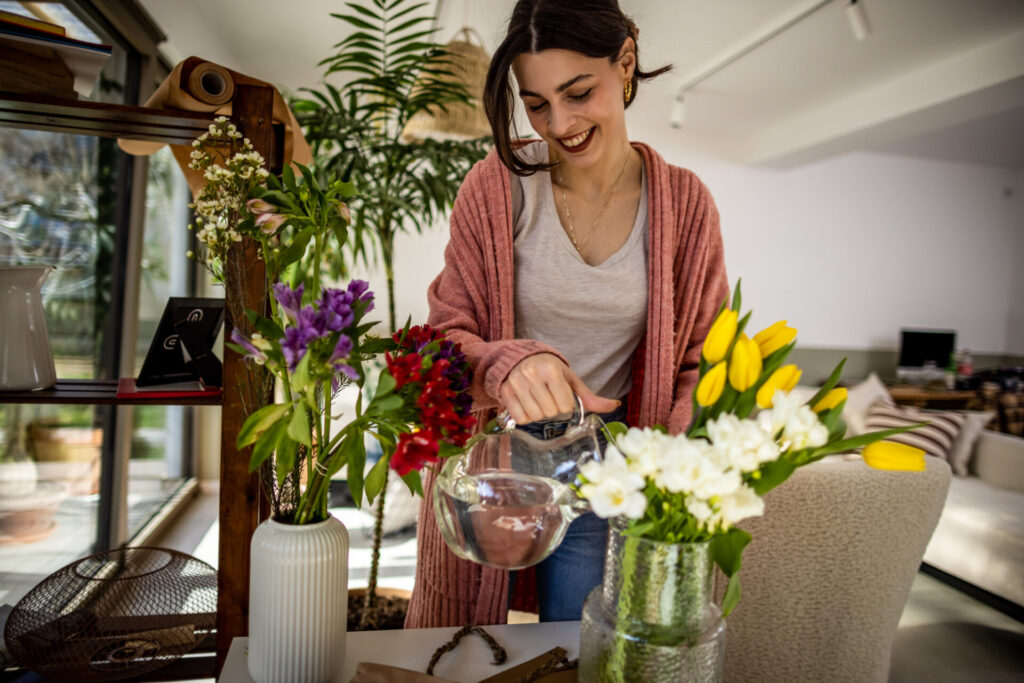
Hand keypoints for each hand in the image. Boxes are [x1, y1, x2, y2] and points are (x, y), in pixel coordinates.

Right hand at [499, 353, 619, 424]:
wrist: (519, 358)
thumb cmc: (549, 371)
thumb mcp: (570, 379)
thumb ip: (590, 397)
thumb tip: (614, 406)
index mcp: (552, 370)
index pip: (565, 405)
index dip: (565, 405)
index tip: (560, 395)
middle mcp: (532, 375)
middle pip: (550, 412)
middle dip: (552, 409)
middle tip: (548, 397)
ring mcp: (517, 384)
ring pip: (535, 416)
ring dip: (538, 413)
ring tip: (537, 400)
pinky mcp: (505, 392)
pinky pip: (520, 418)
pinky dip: (525, 416)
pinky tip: (526, 404)